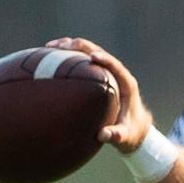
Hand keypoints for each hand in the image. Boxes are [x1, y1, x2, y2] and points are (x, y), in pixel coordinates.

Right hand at [44, 37, 153, 152]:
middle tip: (60, 46)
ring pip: (88, 53)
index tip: (92, 56)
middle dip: (80, 46)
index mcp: (126, 84)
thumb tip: (103, 135)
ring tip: (49, 47)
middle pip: (98, 52)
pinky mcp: (98, 75)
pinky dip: (68, 57)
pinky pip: (82, 62)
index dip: (104, 59)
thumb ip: (117, 135)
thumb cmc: (131, 132)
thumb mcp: (125, 136)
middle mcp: (116, 74)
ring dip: (70, 47)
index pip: (115, 66)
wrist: (135, 129)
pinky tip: (49, 57)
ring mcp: (107, 73)